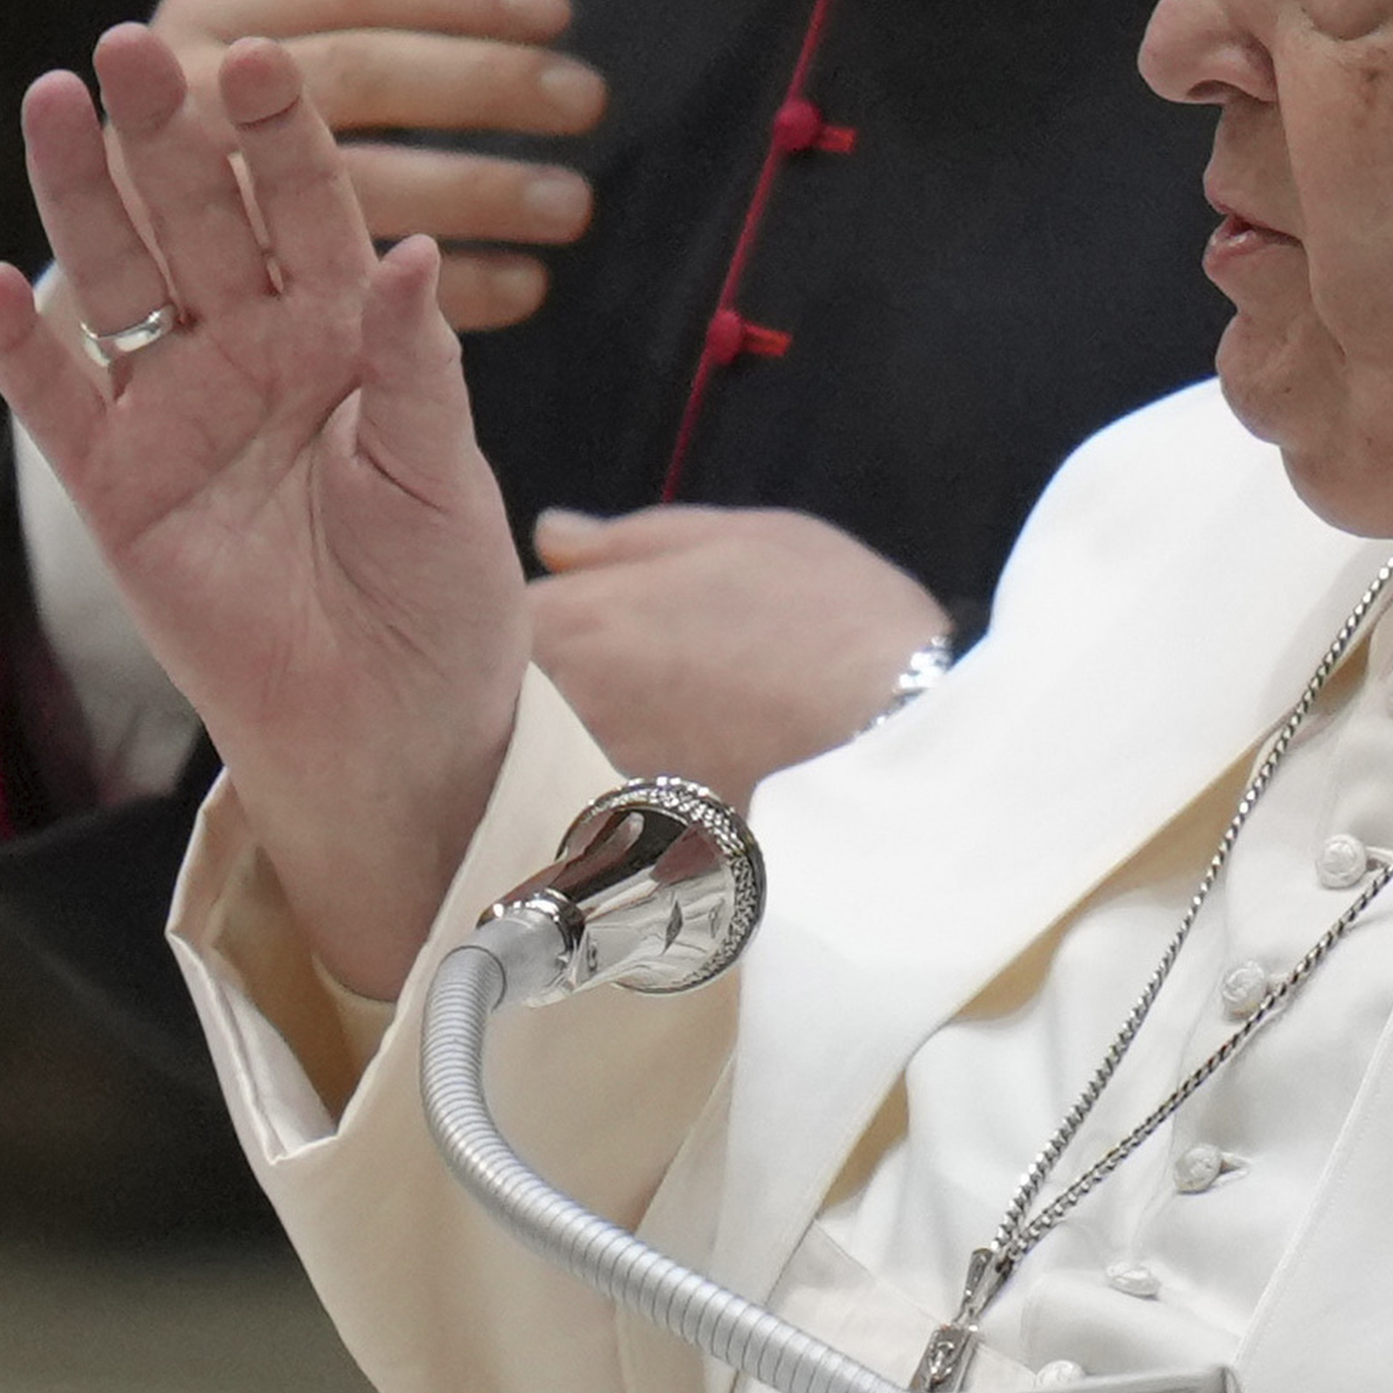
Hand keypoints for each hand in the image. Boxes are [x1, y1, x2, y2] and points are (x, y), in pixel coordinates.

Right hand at [0, 24, 528, 988]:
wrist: (394, 728)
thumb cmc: (440, 595)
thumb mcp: (443, 470)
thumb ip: (416, 363)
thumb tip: (413, 250)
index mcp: (344, 329)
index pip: (308, 209)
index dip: (285, 136)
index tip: (265, 54)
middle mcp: (252, 350)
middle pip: (198, 219)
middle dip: (167, 131)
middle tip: (136, 40)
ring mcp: (175, 413)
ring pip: (117, 282)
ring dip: (80, 197)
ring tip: (51, 101)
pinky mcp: (117, 490)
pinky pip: (56, 406)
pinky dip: (21, 350)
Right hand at [156, 0, 604, 331]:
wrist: (162, 264)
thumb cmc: (271, 121)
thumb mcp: (338, 33)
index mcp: (212, 9)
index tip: (560, 12)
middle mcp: (186, 94)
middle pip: (355, 74)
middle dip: (480, 81)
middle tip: (590, 97)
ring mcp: (189, 200)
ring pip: (352, 186)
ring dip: (474, 190)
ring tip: (576, 203)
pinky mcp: (230, 295)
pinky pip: (348, 292)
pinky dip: (447, 290)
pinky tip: (531, 285)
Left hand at [525, 505, 948, 800]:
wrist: (897, 744)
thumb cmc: (829, 621)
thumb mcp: (739, 540)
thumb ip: (627, 541)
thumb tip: (552, 538)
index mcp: (573, 622)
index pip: (495, 622)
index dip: (537, 625)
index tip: (582, 629)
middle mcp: (560, 711)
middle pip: (505, 704)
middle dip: (539, 694)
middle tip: (626, 691)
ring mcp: (588, 787)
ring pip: (543, 770)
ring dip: (573, 756)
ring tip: (659, 748)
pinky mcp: (629, 854)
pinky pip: (595, 830)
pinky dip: (618, 816)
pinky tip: (678, 804)